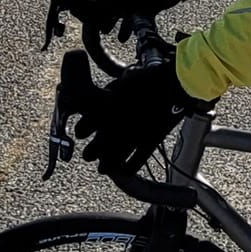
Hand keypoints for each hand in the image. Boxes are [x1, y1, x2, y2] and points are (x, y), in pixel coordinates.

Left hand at [79, 59, 203, 178]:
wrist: (169, 85)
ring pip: (112, 159)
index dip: (81, 132)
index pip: (83, 128)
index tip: (81, 134)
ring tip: (102, 168)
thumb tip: (100, 101)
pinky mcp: (148, 143)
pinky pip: (135, 163)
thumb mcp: (120, 84)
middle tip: (89, 155)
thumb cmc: (146, 80)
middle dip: (90, 153)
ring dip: (105, 165)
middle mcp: (115, 126)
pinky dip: (128, 169)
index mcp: (105, 111)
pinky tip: (125, 171)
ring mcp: (132, 137)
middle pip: (94, 149)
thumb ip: (107, 96)